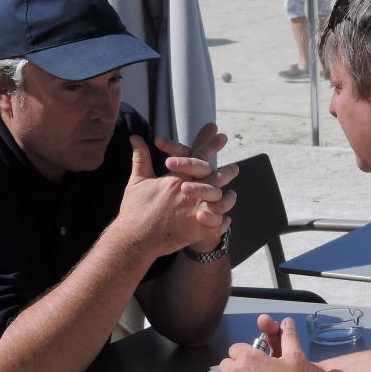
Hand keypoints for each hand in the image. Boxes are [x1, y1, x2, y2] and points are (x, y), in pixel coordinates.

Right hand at [118, 136, 232, 256]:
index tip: (217, 132)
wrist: (134, 239)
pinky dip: (222, 222)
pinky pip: (217, 224)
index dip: (207, 143)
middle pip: (214, 177)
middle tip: (236, 168)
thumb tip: (135, 137)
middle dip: (226, 172)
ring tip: (233, 194)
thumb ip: (141, 158)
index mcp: (176, 179)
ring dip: (228, 197)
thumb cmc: (134, 210)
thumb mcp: (137, 181)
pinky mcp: (198, 230)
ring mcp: (195, 211)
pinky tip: (226, 220)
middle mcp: (189, 193)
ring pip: (220, 200)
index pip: (196, 156)